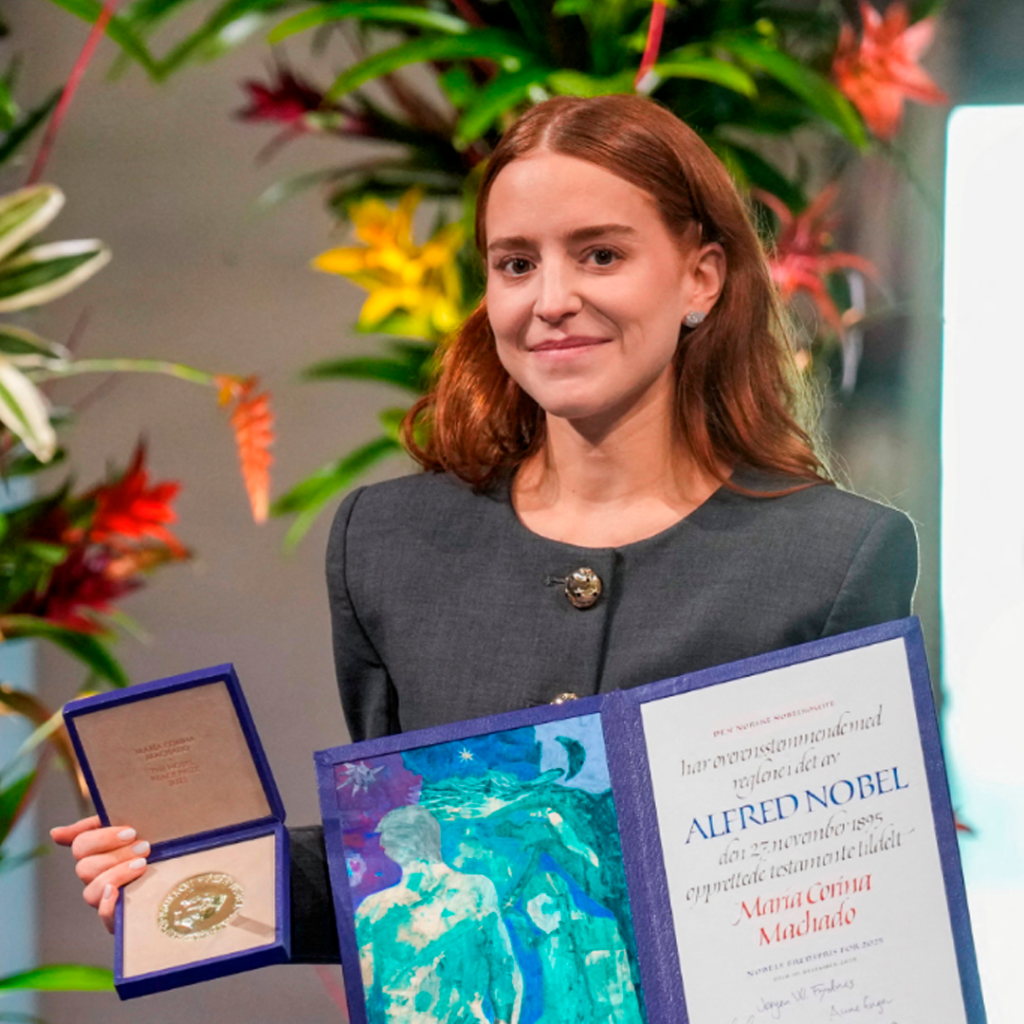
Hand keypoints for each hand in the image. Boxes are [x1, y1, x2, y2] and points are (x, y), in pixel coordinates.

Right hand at [51, 815, 149, 933]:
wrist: (182, 867)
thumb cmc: (155, 841)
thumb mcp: (133, 823)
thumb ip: (99, 822)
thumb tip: (55, 833)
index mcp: (96, 853)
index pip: (80, 845)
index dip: (102, 838)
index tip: (131, 832)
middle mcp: (96, 877)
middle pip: (85, 868)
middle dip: (116, 856)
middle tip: (144, 847)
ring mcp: (105, 898)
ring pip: (91, 891)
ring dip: (117, 875)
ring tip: (142, 864)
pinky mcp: (119, 916)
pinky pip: (104, 916)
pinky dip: (108, 905)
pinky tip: (119, 893)